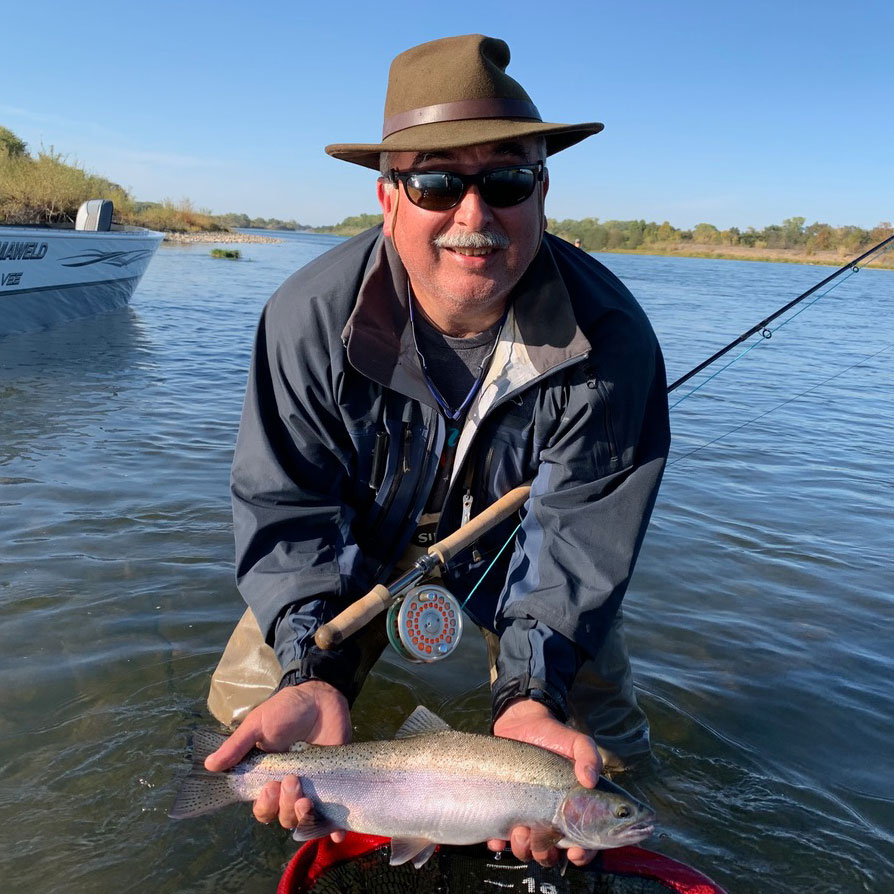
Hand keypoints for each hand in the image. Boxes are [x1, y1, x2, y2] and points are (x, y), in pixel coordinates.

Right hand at [204, 679, 350, 836]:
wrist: (321, 696)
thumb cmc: (286, 709)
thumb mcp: (258, 723)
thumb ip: (237, 745)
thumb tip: (209, 765)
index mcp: (268, 777)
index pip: (262, 807)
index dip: (264, 806)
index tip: (268, 788)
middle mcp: (288, 787)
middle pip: (282, 816)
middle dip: (284, 805)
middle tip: (291, 779)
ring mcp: (312, 786)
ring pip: (303, 817)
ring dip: (302, 813)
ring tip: (306, 795)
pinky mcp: (333, 783)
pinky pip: (333, 813)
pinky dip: (334, 828)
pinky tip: (337, 831)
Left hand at [489, 697, 601, 866]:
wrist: (521, 722)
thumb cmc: (554, 736)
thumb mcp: (576, 742)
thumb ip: (589, 756)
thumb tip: (589, 778)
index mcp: (573, 810)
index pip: (584, 844)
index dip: (582, 854)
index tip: (574, 851)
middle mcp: (550, 819)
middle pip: (552, 853)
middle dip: (546, 854)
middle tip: (540, 837)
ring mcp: (526, 816)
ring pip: (527, 849)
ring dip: (524, 849)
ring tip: (520, 830)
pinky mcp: (504, 811)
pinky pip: (499, 838)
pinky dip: (498, 843)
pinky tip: (497, 836)